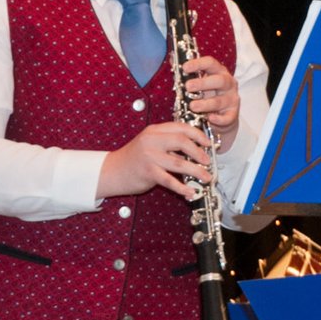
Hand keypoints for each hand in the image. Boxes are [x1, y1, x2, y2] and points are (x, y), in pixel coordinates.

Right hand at [97, 120, 216, 199]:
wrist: (113, 171)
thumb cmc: (136, 159)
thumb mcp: (151, 144)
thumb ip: (170, 145)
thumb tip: (196, 152)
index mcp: (155, 130)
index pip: (181, 127)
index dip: (198, 135)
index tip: (208, 144)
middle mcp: (152, 141)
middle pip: (182, 142)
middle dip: (199, 152)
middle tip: (208, 161)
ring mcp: (149, 156)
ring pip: (179, 163)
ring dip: (196, 171)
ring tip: (206, 178)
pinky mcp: (148, 172)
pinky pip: (170, 181)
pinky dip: (182, 187)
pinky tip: (191, 192)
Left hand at [180, 55, 240, 140]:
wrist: (221, 115)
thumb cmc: (206, 94)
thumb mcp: (198, 81)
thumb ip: (187, 72)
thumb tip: (171, 59)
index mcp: (218, 72)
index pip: (210, 63)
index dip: (198, 64)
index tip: (185, 68)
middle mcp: (228, 84)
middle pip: (219, 80)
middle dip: (203, 83)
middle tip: (188, 87)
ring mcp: (232, 100)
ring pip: (220, 101)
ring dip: (205, 104)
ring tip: (193, 106)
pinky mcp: (233, 115)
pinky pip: (227, 117)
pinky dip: (219, 119)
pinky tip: (210, 118)